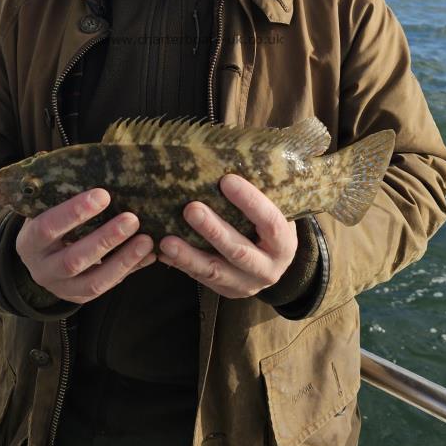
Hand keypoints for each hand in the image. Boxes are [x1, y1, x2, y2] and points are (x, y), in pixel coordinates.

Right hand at [15, 188, 155, 304]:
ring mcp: (62, 288)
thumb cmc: (47, 220)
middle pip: (74, 260)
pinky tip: (149, 254)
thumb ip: (60, 190)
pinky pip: (109, 287)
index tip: (103, 195)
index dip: (74, 213)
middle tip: (132, 219)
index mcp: (29, 242)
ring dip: (123, 260)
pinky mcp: (82, 297)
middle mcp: (42, 269)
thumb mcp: (44, 207)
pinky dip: (131, 270)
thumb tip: (89, 161)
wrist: (39, 258)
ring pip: (94, 281)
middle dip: (105, 239)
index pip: (47, 228)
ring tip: (147, 240)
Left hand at [157, 174, 297, 298]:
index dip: (249, 201)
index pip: (270, 221)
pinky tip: (161, 251)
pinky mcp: (225, 292)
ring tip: (166, 241)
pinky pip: (199, 279)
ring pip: (215, 271)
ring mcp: (245, 284)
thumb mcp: (276, 209)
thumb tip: (231, 153)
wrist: (274, 262)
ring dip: (189, 255)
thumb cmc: (269, 224)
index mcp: (284, 243)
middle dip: (213, 230)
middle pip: (239, 250)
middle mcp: (268, 268)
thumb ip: (261, 190)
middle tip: (190, 208)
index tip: (226, 180)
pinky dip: (180, 264)